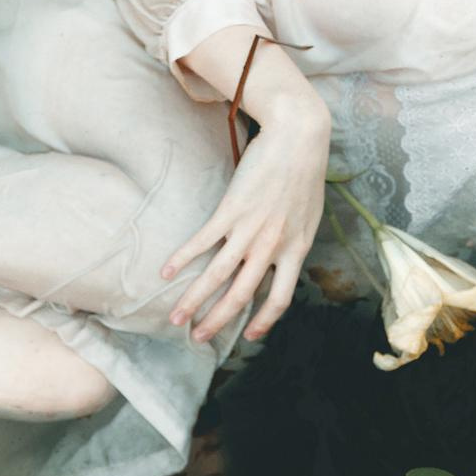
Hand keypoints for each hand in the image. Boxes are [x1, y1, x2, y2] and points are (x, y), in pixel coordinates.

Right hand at [161, 109, 330, 343]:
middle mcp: (273, 246)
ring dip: (194, 300)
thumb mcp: (309, 215)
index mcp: (296, 250)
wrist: (298, 137)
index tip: (250, 336)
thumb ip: (294, 239)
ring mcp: (251, 229)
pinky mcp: (231, 209)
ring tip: (176, 318)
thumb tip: (282, 256)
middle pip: (242, 295)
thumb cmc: (305, 172)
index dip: (264, 321)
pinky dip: (183, 257)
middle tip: (198, 338)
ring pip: (218, 276)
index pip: (280, 299)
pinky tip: (166, 270)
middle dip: (218, 321)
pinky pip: (203, 241)